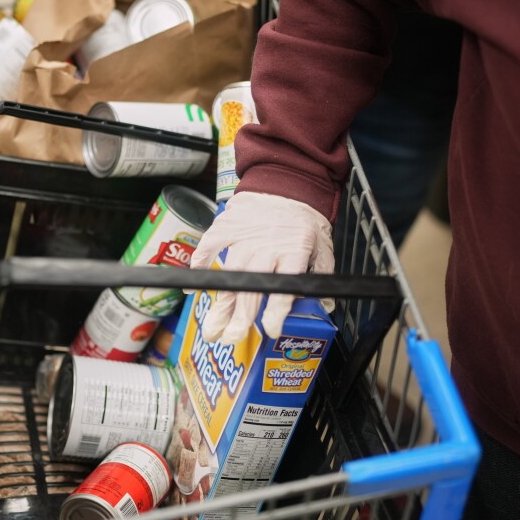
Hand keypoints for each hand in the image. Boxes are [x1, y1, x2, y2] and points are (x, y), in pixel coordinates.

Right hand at [190, 192, 333, 344]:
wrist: (286, 181)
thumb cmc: (305, 217)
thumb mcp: (322, 245)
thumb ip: (321, 275)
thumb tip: (326, 305)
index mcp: (293, 253)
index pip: (284, 289)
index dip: (276, 313)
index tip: (270, 331)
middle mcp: (266, 248)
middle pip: (251, 288)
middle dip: (240, 318)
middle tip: (229, 339)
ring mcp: (243, 238)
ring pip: (230, 275)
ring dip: (220, 303)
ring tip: (212, 326)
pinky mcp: (227, 227)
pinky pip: (208, 248)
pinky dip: (199, 267)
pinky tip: (193, 289)